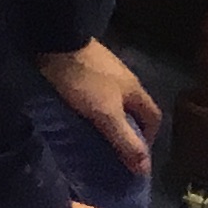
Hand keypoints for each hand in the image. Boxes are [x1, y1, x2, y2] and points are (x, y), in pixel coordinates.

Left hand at [37, 41, 160, 174]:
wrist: (54, 39)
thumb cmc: (85, 79)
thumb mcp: (106, 114)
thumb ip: (125, 140)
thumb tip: (145, 168)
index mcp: (135, 89)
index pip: (153, 118)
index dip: (149, 138)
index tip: (135, 157)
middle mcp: (123, 78)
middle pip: (132, 109)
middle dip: (125, 130)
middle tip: (111, 150)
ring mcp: (101, 68)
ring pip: (110, 100)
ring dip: (104, 117)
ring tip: (90, 135)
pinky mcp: (81, 64)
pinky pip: (90, 90)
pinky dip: (87, 104)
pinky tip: (74, 112)